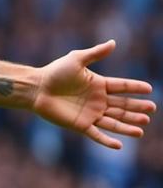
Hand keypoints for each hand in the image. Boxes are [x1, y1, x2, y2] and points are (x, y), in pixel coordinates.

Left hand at [33, 40, 154, 149]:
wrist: (37, 88)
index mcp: (98, 85)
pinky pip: (96, 134)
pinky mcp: (80, 125)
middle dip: (137, 108)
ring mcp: (90, 114)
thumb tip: (113, 42)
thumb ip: (95, 53)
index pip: (122, 87)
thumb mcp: (76, 59)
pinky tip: (120, 145)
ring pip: (114, 121)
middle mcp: (97, 100)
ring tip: (142, 127)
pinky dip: (107, 141)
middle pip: (122, 105)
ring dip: (128, 125)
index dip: (135, 88)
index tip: (149, 89)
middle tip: (151, 109)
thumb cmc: (54, 72)